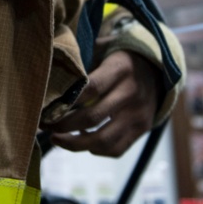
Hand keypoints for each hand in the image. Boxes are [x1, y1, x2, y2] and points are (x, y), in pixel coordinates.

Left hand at [42, 50, 159, 156]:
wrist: (157, 71)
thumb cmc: (118, 63)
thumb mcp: (104, 53)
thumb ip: (83, 68)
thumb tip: (48, 84)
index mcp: (119, 70)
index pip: (90, 88)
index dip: (66, 101)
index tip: (46, 107)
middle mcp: (131, 93)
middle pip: (92, 118)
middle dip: (63, 126)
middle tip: (45, 126)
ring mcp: (138, 114)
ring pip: (102, 140)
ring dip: (74, 144)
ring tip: (57, 139)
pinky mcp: (143, 129)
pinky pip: (115, 149)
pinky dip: (95, 150)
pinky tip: (81, 141)